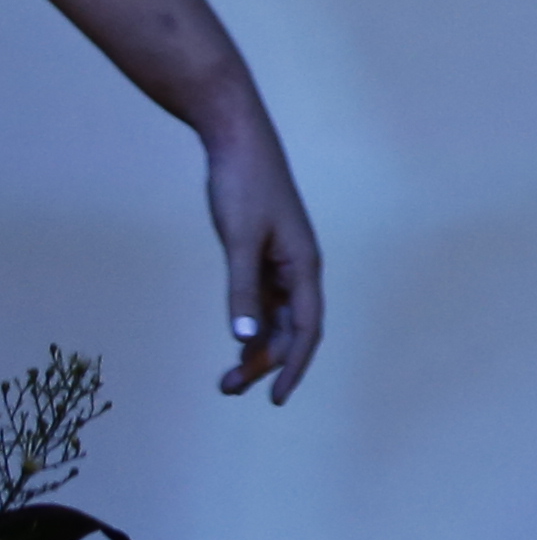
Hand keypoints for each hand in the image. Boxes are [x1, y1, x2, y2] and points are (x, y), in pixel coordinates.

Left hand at [204, 117, 317, 404]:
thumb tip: (244, 339)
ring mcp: (282, 261)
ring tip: (227, 378)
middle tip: (230, 390)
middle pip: (291, 329)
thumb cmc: (244, 186)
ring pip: (276, 318)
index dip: (293, 366)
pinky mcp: (263, 253)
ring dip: (256, 348)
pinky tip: (236, 339)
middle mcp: (299, 268)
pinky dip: (251, 324)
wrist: (238, 141)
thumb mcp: (239, 241)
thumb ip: (242, 291)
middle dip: (266, 363)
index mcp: (304, 266)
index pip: (306, 329)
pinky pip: (263, 301)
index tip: (275, 398)